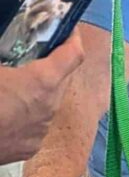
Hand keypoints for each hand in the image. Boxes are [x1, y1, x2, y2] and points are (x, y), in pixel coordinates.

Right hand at [0, 33, 83, 163]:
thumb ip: (3, 50)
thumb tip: (5, 45)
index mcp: (42, 82)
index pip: (73, 54)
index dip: (72, 38)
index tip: (67, 29)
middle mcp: (50, 106)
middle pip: (62, 79)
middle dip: (51, 64)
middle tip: (32, 53)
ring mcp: (41, 130)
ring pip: (48, 103)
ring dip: (36, 92)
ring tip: (12, 85)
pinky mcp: (31, 147)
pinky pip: (35, 124)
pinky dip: (25, 115)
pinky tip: (5, 111)